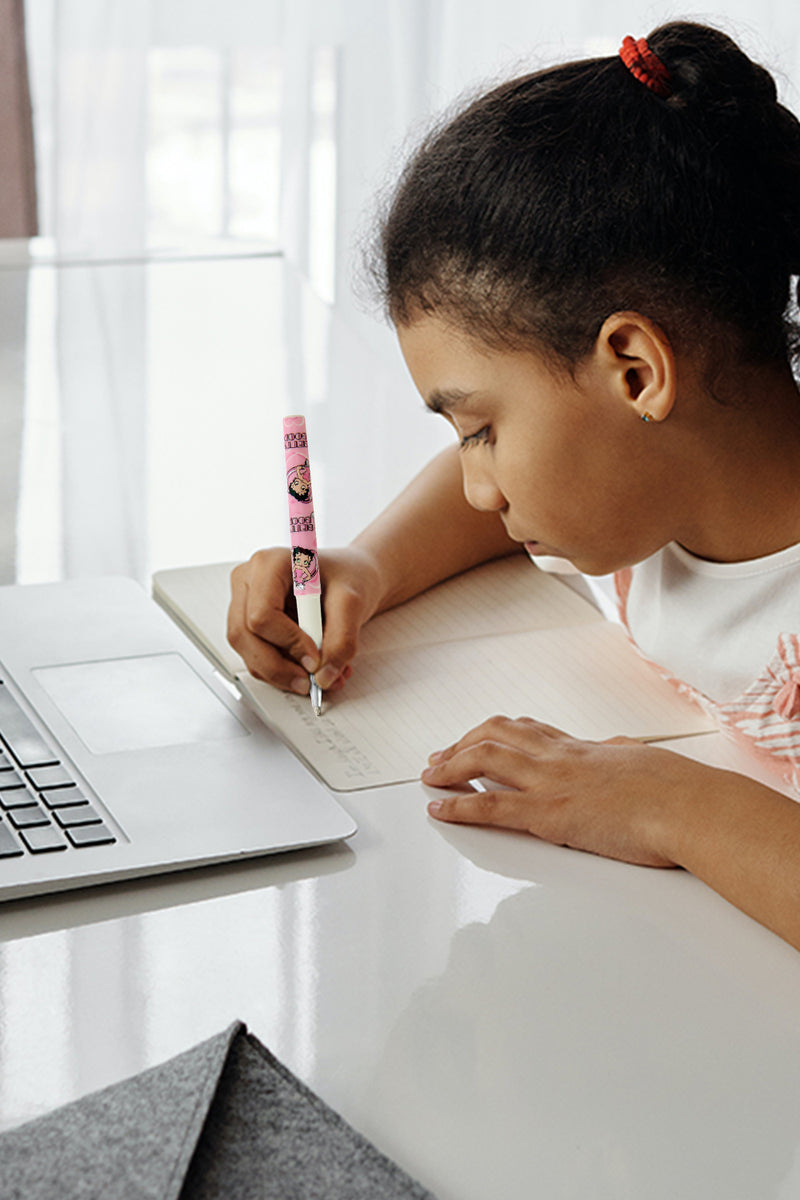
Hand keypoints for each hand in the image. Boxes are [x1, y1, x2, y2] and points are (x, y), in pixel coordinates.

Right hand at [227, 545, 383, 694]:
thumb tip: (323, 676)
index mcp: (269, 564)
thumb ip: (341, 640)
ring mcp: (244, 604)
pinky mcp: (250, 625)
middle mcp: (249, 582)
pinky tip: (313, 670)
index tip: (314, 658)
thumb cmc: (348, 576)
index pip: (261, 614)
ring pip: (248, 651)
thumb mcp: (353, 603)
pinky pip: (257, 657)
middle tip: (311, 682)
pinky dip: (284, 671)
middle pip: (244, 636)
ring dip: (283, 673)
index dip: (287, 642)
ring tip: (322, 676)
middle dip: (278, 667)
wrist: (351, 577)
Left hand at [420, 714, 708, 867]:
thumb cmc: (677, 791)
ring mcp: (550, 783)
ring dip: (450, 767)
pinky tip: (438, 807)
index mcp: (583, 747)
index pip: (528, 730)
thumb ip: (619, 756)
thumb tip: (615, 750)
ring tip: (428, 776)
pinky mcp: (548, 814)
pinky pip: (490, 807)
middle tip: (438, 758)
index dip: (495, 733)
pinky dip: (458, 805)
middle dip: (461, 744)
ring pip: (484, 760)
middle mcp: (559, 757)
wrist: (689, 806)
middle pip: (496, 736)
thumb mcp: (643, 762)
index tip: (476, 738)